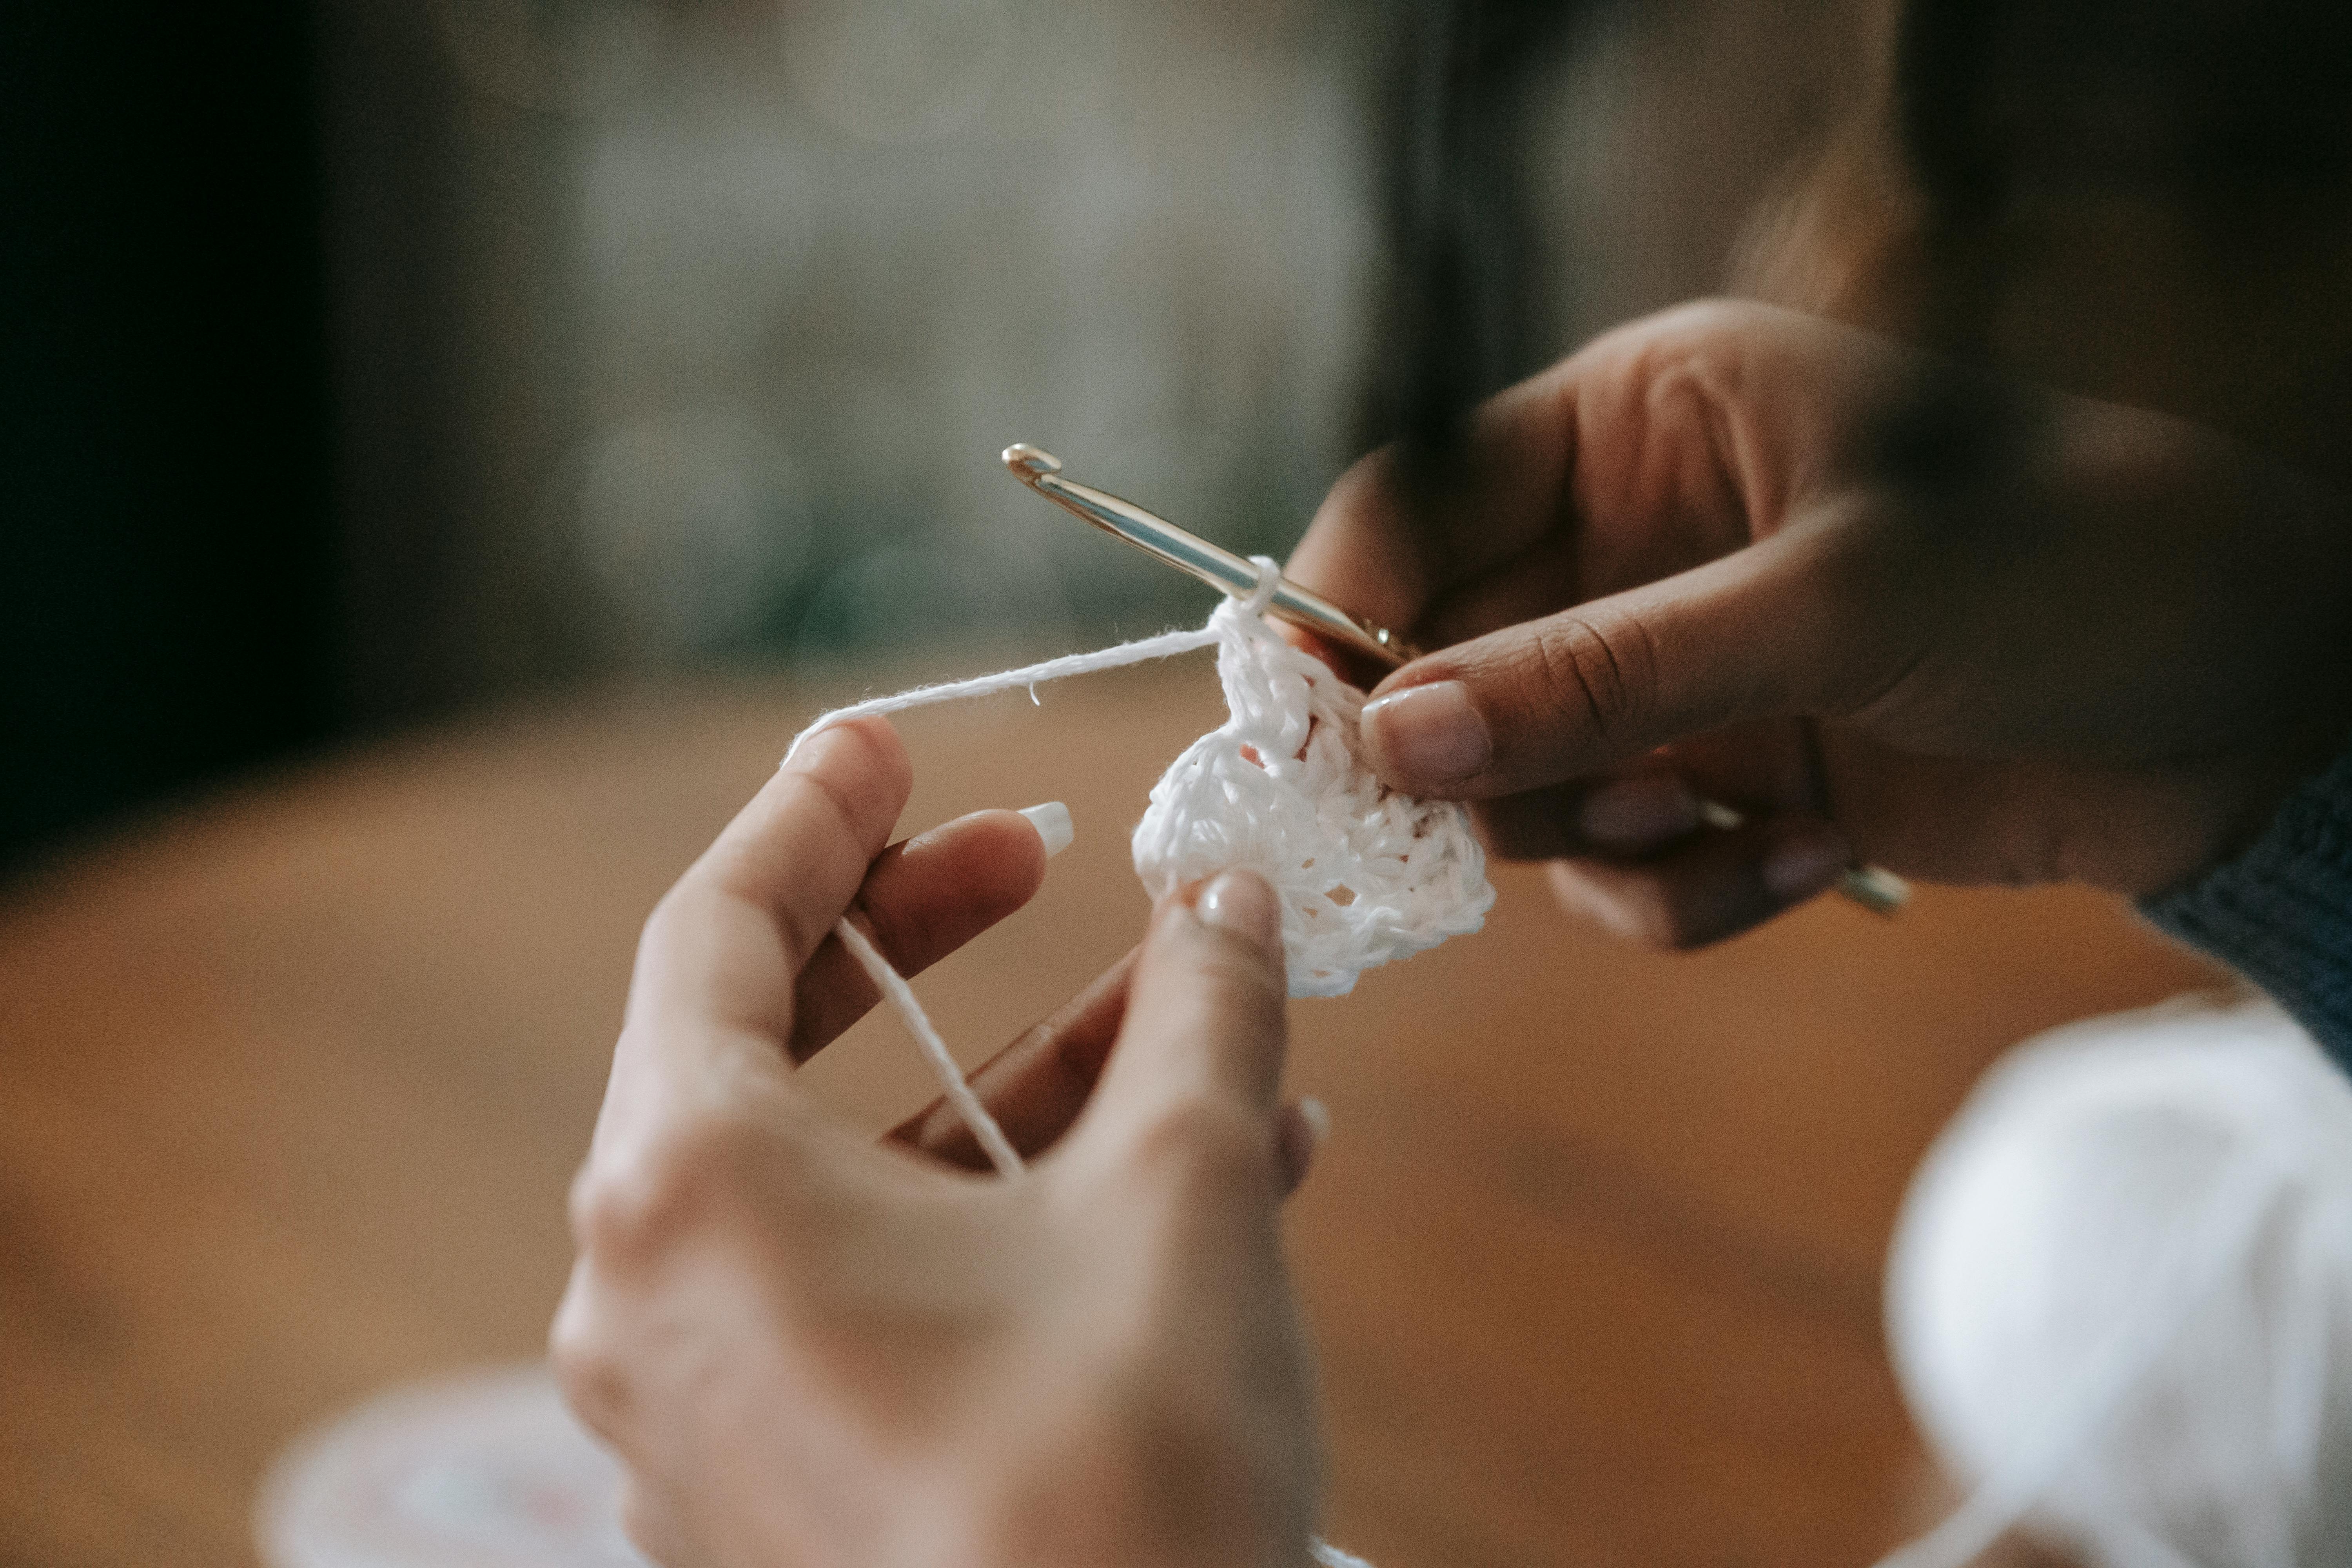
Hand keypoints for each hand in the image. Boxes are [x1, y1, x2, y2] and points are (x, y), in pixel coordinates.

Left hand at [551, 717, 1323, 1567]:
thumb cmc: (1116, 1487)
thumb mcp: (1186, 1196)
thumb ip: (1207, 1018)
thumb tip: (1236, 909)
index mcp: (688, 1193)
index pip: (715, 928)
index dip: (814, 814)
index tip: (885, 737)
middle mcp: (656, 1298)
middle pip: (771, 1046)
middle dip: (918, 940)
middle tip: (1034, 858)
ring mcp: (710, 1409)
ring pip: (855, 1179)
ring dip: (1016, 1085)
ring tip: (1178, 1020)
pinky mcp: (786, 1487)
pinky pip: (881, 1291)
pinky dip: (1006, 1213)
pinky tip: (1185, 1170)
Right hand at [1292, 299, 2351, 945]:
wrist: (2251, 702)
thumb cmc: (2066, 573)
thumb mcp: (1826, 606)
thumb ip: (1601, 674)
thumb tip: (1395, 741)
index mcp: (1642, 422)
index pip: (1421, 501)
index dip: (1339, 604)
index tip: (1294, 717)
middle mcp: (1631, 544)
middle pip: (1442, 662)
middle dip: (1466, 757)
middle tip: (1480, 825)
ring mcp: (1671, 673)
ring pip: (1521, 787)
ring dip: (1599, 836)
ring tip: (1713, 822)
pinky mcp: (1723, 785)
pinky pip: (1621, 870)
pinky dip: (1689, 893)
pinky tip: (1810, 862)